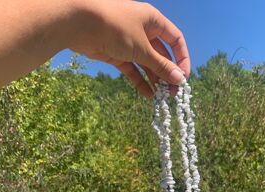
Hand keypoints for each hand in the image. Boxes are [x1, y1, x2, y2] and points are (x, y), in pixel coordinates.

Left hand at [70, 0, 189, 96]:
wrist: (80, 24)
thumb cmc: (115, 27)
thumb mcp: (143, 48)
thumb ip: (161, 66)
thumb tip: (179, 80)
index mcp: (153, 21)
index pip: (175, 40)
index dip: (182, 59)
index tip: (184, 78)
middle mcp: (143, 30)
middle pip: (161, 55)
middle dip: (168, 74)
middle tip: (172, 93)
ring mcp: (129, 43)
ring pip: (147, 64)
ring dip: (155, 80)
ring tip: (161, 97)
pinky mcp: (117, 54)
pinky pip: (133, 69)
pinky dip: (140, 81)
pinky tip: (148, 95)